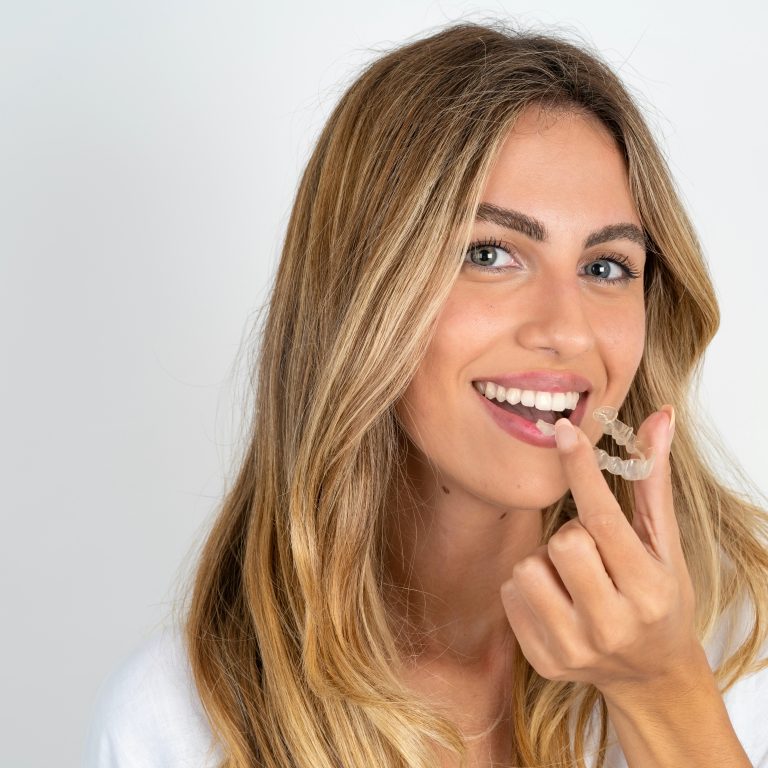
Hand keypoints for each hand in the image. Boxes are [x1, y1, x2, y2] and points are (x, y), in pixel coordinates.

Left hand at [500, 405, 703, 697]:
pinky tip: (558, 600)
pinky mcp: (544, 660)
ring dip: (545, 562)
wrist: (650, 675)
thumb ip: (653, 483)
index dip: (581, 470)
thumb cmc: (661, 600)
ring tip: (573, 579)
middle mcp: (611, 626)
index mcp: (647, 592)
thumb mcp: (665, 547)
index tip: (564, 431)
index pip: (604, 520)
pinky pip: (510, 592)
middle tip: (591, 551)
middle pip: (561, 542)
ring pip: (528, 567)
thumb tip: (658, 419)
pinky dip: (529, 587)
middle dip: (571, 535)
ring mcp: (574, 648)